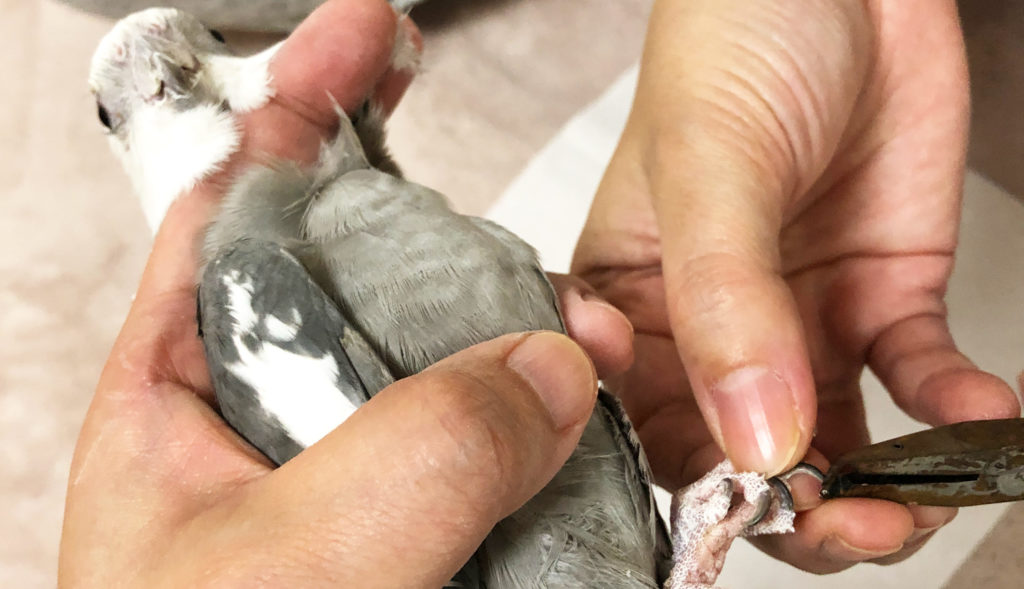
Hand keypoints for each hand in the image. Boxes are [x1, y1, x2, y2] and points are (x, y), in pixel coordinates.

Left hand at [59, 1, 634, 584]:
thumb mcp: (294, 575)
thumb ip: (416, 455)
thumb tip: (543, 367)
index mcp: (184, 413)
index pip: (232, 219)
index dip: (294, 115)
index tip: (358, 35)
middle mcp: (280, 439)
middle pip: (367, 289)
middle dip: (462, 254)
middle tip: (544, 277)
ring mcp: (365, 493)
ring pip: (455, 377)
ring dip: (530, 353)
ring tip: (593, 356)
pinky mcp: (434, 549)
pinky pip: (504, 467)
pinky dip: (558, 445)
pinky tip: (597, 434)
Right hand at [572, 0, 1019, 572]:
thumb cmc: (732, 42)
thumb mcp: (711, 167)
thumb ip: (727, 304)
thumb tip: (754, 441)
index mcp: (633, 306)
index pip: (649, 428)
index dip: (696, 484)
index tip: (750, 505)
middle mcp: (712, 330)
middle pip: (744, 458)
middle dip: (796, 510)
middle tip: (846, 521)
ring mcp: (799, 322)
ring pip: (832, 445)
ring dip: (881, 491)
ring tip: (918, 502)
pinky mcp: (882, 301)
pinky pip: (920, 385)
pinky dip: (958, 417)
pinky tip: (982, 418)